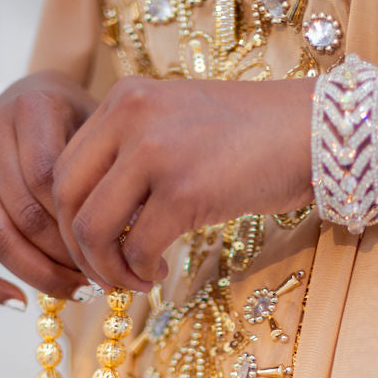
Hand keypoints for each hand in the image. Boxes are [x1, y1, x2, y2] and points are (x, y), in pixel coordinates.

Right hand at [0, 70, 99, 306]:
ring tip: (81, 291)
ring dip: (41, 274)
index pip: (51, 181)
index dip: (82, 224)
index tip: (119, 250)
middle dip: (69, 256)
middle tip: (107, 279)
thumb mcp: (102, 127)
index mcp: (29, 109)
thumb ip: (111, 170)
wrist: (37, 94)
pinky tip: (20, 302)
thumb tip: (138, 236)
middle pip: (26, 215)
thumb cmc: (80, 118)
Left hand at [51, 75, 315, 290]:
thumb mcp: (177, 124)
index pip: (63, 168)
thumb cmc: (251, 136)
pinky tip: (158, 272)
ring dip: (106, 267)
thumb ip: (132, 154)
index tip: (91, 246)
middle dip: (78, 249)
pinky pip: (137, 248)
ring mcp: (155, 153)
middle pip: (67, 199)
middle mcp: (130, 118)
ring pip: (93, 229)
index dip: (67, 219)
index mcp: (122, 99)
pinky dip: (140, 272)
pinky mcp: (185, 191)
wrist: (314, 130)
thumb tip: (98, 218)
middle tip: (102, 273)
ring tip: (131, 278)